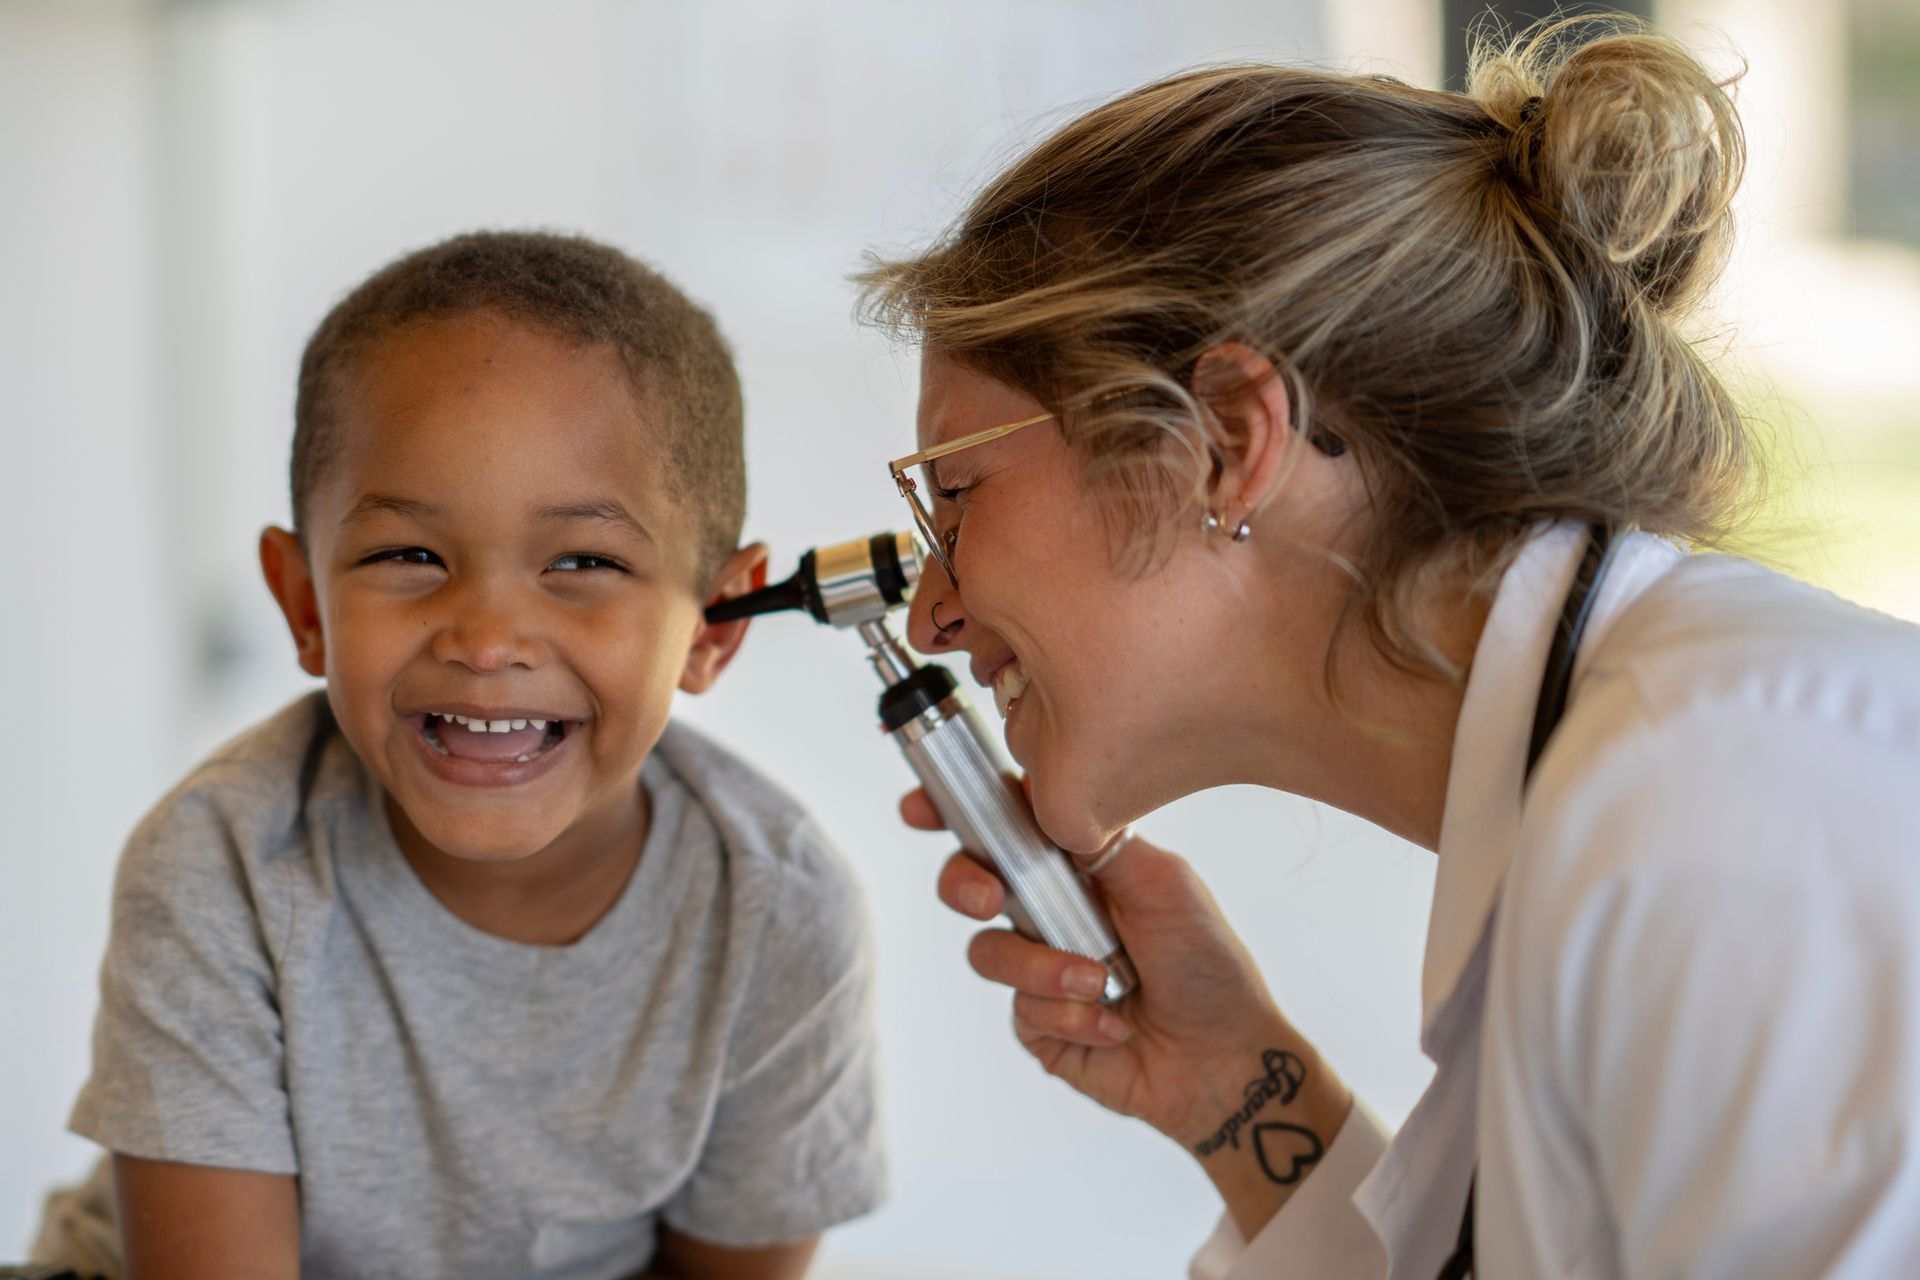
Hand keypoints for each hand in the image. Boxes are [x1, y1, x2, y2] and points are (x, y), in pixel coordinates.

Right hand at [901, 788, 1330, 1149]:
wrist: (1224, 1055)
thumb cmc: (1206, 961)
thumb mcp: (1164, 882)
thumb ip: (1099, 842)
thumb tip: (1043, 799)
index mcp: (1073, 866)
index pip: (1001, 826)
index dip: (951, 811)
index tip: (919, 808)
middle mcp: (1046, 911)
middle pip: (967, 882)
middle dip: (964, 885)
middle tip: (988, 898)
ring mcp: (1036, 969)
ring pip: (988, 951)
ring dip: (1043, 968)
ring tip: (1100, 984)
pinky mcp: (1037, 1025)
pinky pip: (1022, 1010)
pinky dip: (1069, 1016)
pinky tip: (1113, 1023)